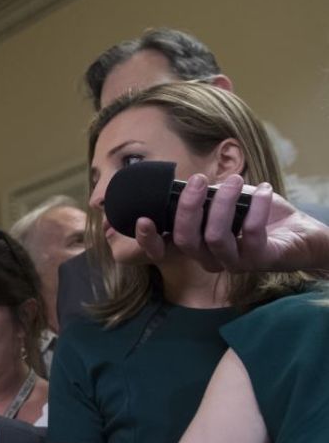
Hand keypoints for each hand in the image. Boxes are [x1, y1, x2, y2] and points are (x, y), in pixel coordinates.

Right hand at [135, 173, 328, 272]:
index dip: (148, 239)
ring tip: (235, 180)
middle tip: (197, 179)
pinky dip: (255, 206)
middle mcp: (209, 259)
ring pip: (214, 237)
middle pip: (185, 239)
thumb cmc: (258, 216)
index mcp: (196, 246)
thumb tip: (187, 184)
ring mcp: (233, 262)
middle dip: (188, 207)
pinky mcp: (259, 260)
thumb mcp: (226, 203)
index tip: (142, 218)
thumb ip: (205, 198)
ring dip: (222, 204)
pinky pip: (250, 233)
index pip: (163, 250)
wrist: (300, 232)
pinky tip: (262, 189)